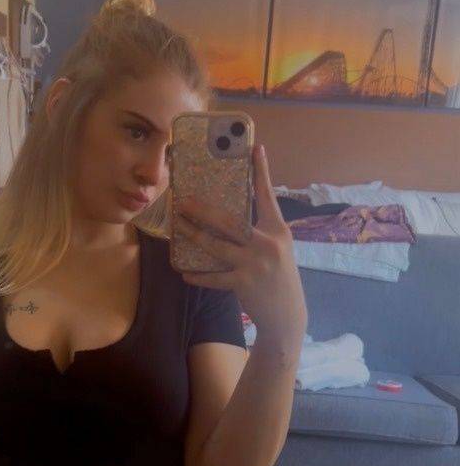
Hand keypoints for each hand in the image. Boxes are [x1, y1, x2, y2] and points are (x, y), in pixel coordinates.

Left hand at [174, 143, 307, 361]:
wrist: (288, 317)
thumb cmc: (278, 278)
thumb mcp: (278, 250)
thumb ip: (260, 232)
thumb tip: (230, 215)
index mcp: (278, 230)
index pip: (267, 195)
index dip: (261, 171)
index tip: (255, 148)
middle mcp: (268, 243)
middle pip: (229, 220)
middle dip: (202, 210)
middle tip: (182, 201)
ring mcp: (256, 263)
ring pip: (216, 246)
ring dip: (193, 236)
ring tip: (178, 228)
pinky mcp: (244, 283)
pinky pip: (214, 277)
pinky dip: (198, 275)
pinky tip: (184, 272)